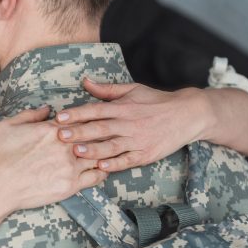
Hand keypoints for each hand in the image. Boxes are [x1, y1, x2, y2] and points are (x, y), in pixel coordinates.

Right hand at [0, 106, 107, 212]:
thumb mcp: (8, 126)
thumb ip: (30, 115)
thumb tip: (47, 108)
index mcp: (51, 129)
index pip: (80, 119)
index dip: (88, 119)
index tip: (93, 120)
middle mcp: (64, 146)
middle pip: (93, 135)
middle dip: (101, 133)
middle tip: (110, 132)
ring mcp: (69, 166)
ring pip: (98, 155)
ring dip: (104, 152)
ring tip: (111, 150)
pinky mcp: (71, 186)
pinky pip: (96, 177)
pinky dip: (103, 171)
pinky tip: (104, 168)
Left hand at [55, 80, 209, 172]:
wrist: (188, 115)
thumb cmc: (156, 101)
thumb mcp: (132, 90)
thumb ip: (107, 89)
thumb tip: (85, 81)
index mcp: (123, 107)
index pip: (96, 110)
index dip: (78, 113)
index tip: (60, 117)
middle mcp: (128, 123)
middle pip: (100, 129)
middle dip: (79, 132)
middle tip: (61, 135)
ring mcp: (137, 140)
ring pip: (112, 146)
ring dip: (93, 150)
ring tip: (77, 152)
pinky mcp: (146, 154)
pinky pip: (128, 160)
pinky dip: (115, 164)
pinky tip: (102, 166)